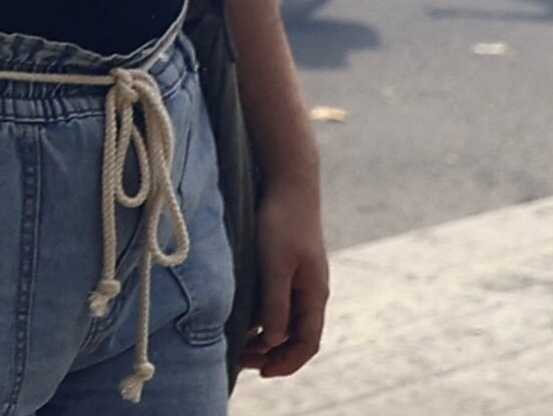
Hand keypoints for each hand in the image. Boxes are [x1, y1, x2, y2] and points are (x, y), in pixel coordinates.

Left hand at [242, 168, 331, 377]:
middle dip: (272, 353)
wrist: (289, 180)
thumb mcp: (275, 266)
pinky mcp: (287, 265)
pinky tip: (240, 315)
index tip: (262, 371)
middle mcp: (311, 290)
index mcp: (315, 293)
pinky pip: (277, 301)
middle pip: (296, 335)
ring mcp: (300, 278)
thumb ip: (275, 304)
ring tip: (237, 344)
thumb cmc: (282, 221)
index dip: (287, 362)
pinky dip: (261, 315)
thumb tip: (272, 341)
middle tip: (241, 361)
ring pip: (285, 319)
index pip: (307, 342)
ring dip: (264, 336)